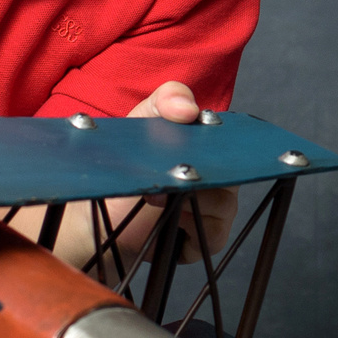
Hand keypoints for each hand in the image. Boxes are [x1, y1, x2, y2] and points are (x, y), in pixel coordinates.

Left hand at [129, 83, 235, 258]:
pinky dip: (188, 225)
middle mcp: (221, 175)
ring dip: (187, 201)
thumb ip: (165, 100)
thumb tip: (191, 109)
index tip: (187, 139)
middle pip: (231, 172)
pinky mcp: (210, 237)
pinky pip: (215, 231)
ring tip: (156, 200)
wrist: (104, 214)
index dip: (213, 139)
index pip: (232, 137)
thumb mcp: (141, 122)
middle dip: (193, 175)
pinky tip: (169, 220)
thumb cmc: (127, 167)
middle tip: (164, 176)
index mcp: (211, 146)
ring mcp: (219, 208)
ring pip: (224, 203)